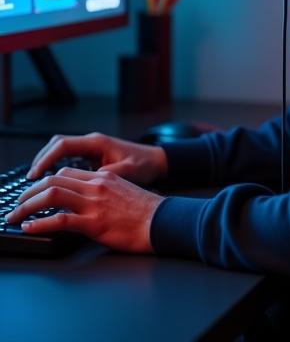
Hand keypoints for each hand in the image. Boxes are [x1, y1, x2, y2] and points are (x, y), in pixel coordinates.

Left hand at [6, 167, 163, 252]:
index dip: (44, 181)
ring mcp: (94, 203)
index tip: (33, 192)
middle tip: (17, 203)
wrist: (164, 221)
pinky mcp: (95, 222)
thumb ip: (104, 192)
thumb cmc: (148, 212)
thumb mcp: (124, 193)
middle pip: (54, 179)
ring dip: (27, 205)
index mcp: (103, 177)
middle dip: (29, 192)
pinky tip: (30, 227)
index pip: (66, 172)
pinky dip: (39, 223)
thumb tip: (86, 201)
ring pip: (51, 194)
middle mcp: (96, 185)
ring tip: (15, 215)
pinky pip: (59, 220)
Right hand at [26, 132, 167, 185]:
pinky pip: (69, 156)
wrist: (156, 161)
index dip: (46, 159)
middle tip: (30, 178)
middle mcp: (92, 142)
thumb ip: (108, 175)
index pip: (63, 145)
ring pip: (61, 150)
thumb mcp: (127, 171)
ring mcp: (92, 148)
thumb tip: (89, 182)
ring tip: (36, 180)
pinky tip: (53, 180)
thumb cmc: (144, 164)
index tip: (36, 174)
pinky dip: (57, 165)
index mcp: (97, 142)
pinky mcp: (93, 155)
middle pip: (57, 144)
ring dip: (48, 162)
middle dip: (41, 159)